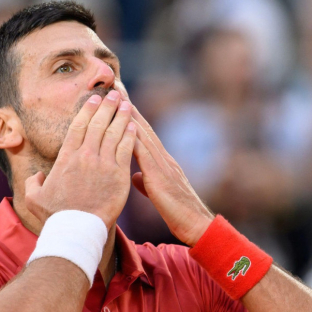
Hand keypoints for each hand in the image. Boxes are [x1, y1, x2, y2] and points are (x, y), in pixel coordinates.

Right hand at [24, 92, 136, 229]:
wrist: (77, 230)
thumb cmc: (55, 216)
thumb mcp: (35, 197)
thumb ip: (33, 183)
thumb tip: (36, 176)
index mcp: (66, 158)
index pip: (79, 126)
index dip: (88, 110)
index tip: (95, 99)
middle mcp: (86, 156)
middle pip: (99, 124)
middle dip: (107, 106)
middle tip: (115, 94)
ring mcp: (104, 165)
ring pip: (114, 133)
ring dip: (121, 116)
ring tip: (127, 104)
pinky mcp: (119, 176)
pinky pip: (126, 150)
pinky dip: (130, 136)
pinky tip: (134, 126)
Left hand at [130, 106, 212, 245]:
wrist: (196, 225)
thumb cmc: (179, 213)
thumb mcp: (157, 195)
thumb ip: (146, 183)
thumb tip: (135, 177)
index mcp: (161, 163)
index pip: (142, 135)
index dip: (130, 116)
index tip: (118, 99)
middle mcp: (163, 159)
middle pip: (142, 127)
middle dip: (128, 106)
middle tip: (115, 86)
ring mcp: (163, 165)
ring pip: (143, 135)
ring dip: (129, 115)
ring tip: (117, 96)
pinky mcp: (161, 176)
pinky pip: (145, 154)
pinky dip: (134, 138)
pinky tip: (124, 127)